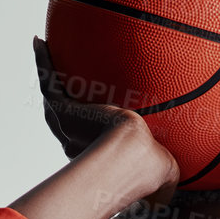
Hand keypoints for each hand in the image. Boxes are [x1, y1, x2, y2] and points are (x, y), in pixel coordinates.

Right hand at [32, 35, 179, 209]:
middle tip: (57, 89)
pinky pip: (50, 81)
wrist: (134, 159)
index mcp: (97, 160)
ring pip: (51, 98)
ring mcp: (68, 127)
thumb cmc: (151, 171)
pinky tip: (39, 41)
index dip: (86, 135)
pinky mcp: (64, 111)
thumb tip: (180, 178)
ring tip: (41, 52)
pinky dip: (42, 62)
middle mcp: (76, 144)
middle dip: (59, 105)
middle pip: (62, 121)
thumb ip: (169, 172)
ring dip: (46, 75)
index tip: (89, 128)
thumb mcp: (165, 171)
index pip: (87, 145)